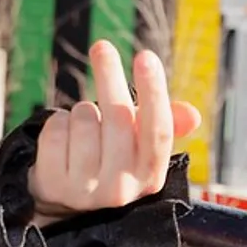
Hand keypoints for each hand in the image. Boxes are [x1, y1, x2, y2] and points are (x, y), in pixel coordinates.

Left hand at [27, 39, 202, 228]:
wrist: (61, 200)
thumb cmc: (106, 158)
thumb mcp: (136, 146)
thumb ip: (163, 126)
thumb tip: (192, 114)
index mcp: (150, 175)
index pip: (158, 131)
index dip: (153, 92)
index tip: (145, 55)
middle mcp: (122, 188)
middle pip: (118, 118)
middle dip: (109, 75)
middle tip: (102, 46)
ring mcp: (87, 190)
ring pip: (83, 119)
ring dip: (79, 111)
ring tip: (81, 125)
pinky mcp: (54, 184)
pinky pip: (55, 130)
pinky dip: (56, 123)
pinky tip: (62, 139)